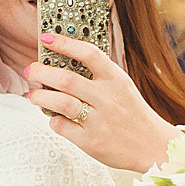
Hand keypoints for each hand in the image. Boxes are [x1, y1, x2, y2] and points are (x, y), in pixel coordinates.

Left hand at [25, 30, 174, 172]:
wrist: (154, 146)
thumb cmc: (133, 114)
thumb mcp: (123, 87)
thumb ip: (99, 75)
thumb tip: (64, 62)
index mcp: (117, 80)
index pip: (89, 54)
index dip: (65, 44)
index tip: (46, 39)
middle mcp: (108, 98)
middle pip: (67, 80)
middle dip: (42, 72)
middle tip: (30, 70)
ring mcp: (99, 121)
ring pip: (61, 102)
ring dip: (41, 96)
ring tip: (34, 95)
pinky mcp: (90, 142)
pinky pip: (62, 126)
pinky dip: (53, 119)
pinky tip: (54, 117)